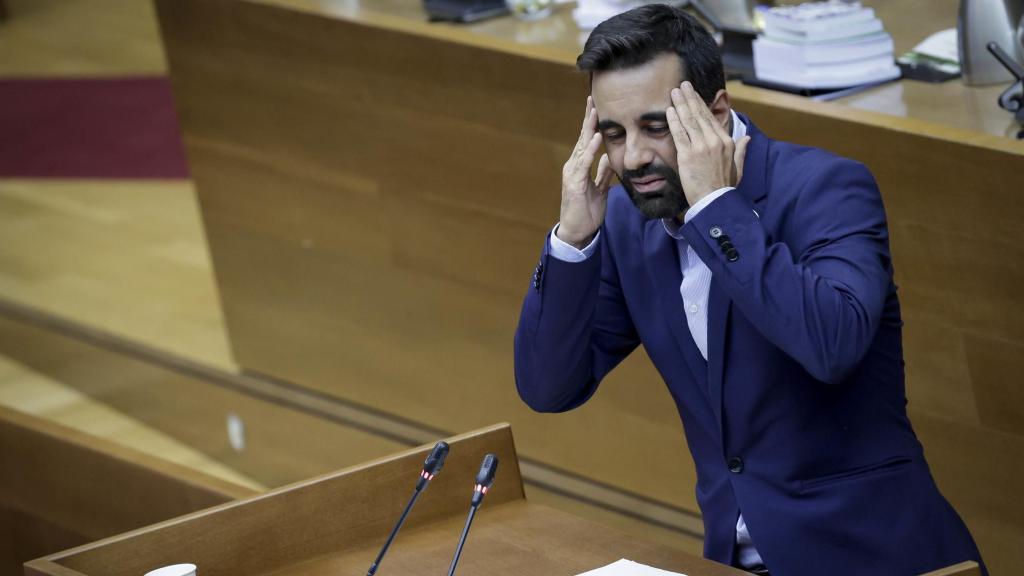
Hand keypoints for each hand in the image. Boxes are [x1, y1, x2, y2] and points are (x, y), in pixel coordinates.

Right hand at [558, 96, 614, 248]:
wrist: (577, 231)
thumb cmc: (587, 212)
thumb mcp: (600, 190)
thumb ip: (603, 174)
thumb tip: (608, 158)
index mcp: (580, 167)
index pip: (588, 141)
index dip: (592, 124)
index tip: (597, 107)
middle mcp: (574, 166)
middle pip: (583, 138)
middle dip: (588, 119)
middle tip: (593, 99)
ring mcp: (572, 173)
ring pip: (582, 146)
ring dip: (589, 129)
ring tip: (595, 112)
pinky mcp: (574, 183)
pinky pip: (584, 163)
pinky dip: (591, 150)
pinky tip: (597, 137)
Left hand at [666, 82, 750, 206]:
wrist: (715, 203)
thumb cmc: (725, 188)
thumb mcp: (738, 168)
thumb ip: (741, 151)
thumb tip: (746, 138)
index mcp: (726, 142)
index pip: (711, 118)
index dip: (701, 105)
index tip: (694, 95)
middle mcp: (714, 141)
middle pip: (699, 115)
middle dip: (690, 98)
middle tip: (682, 85)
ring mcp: (701, 147)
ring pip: (689, 120)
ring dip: (680, 104)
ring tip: (674, 92)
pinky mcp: (688, 156)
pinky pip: (679, 134)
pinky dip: (673, 121)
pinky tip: (669, 110)